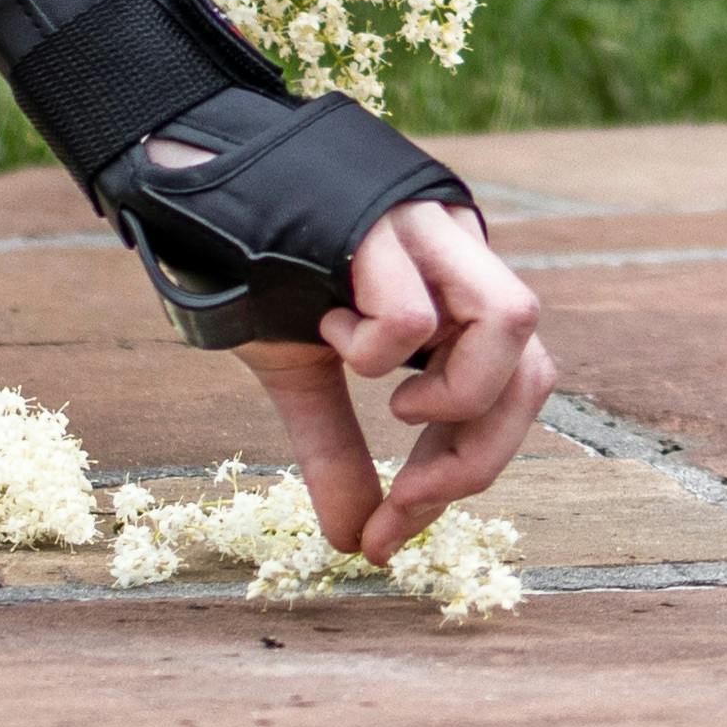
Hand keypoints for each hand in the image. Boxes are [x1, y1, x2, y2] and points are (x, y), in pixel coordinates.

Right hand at [230, 196, 551, 559]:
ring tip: (393, 402)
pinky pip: (414, 312)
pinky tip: (332, 327)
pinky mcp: (384, 220)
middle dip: (474, 456)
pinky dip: (375, 349)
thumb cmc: (256, 269)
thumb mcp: (305, 376)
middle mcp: (462, 258)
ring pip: (512, 322)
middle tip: (404, 499)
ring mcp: (430, 230)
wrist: (193, 184)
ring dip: (456, 394)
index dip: (472, 468)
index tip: (392, 530)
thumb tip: (352, 543)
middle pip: (534, 369)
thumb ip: (337, 452)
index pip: (519, 388)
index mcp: (457, 296)